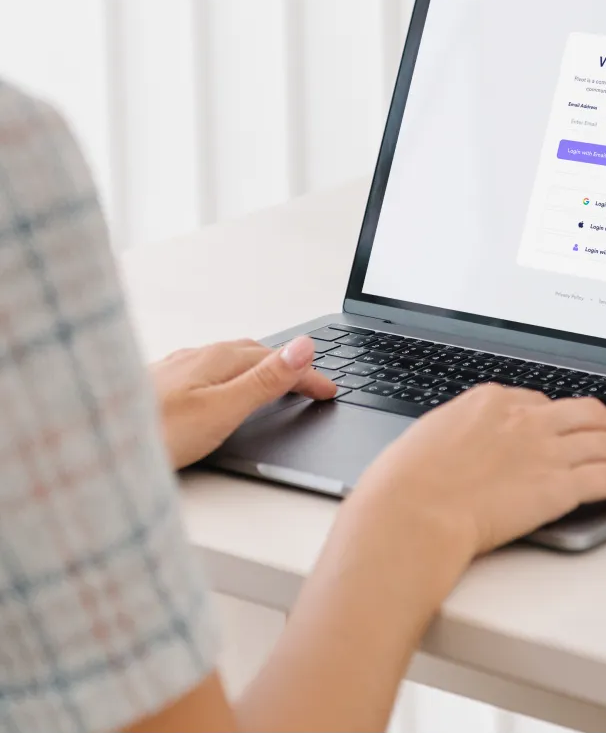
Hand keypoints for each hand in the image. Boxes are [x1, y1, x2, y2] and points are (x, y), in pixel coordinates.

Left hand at [151, 336, 335, 468]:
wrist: (90, 444)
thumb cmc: (153, 434)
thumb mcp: (222, 410)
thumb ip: (265, 380)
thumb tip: (304, 346)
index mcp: (219, 358)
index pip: (280, 360)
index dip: (309, 376)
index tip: (330, 391)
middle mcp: (196, 355)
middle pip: (255, 353)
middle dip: (287, 366)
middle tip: (311, 385)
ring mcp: (174, 368)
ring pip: (228, 361)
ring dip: (258, 368)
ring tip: (274, 382)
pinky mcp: (157, 384)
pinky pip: (206, 371)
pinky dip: (230, 377)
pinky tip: (218, 392)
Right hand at [349, 384, 605, 562]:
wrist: (413, 511)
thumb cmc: (405, 482)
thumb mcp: (427, 439)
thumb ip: (456, 436)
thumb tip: (460, 445)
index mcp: (489, 401)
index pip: (540, 402)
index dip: (562, 417)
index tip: (571, 427)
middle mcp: (524, 418)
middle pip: (583, 412)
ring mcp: (545, 449)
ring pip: (605, 440)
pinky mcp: (559, 486)